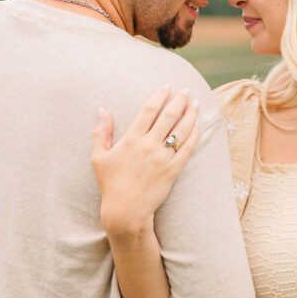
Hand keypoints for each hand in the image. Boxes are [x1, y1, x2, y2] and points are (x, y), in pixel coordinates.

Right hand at [91, 86, 199, 236]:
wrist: (126, 211)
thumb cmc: (110, 184)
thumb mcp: (98, 157)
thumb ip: (101, 132)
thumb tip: (102, 110)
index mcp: (131, 139)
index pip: (149, 110)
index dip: (159, 96)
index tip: (167, 86)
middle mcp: (148, 146)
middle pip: (168, 116)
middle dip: (179, 100)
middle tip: (186, 90)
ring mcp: (162, 158)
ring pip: (181, 130)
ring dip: (190, 115)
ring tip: (195, 104)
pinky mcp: (173, 170)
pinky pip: (187, 149)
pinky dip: (194, 136)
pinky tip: (198, 126)